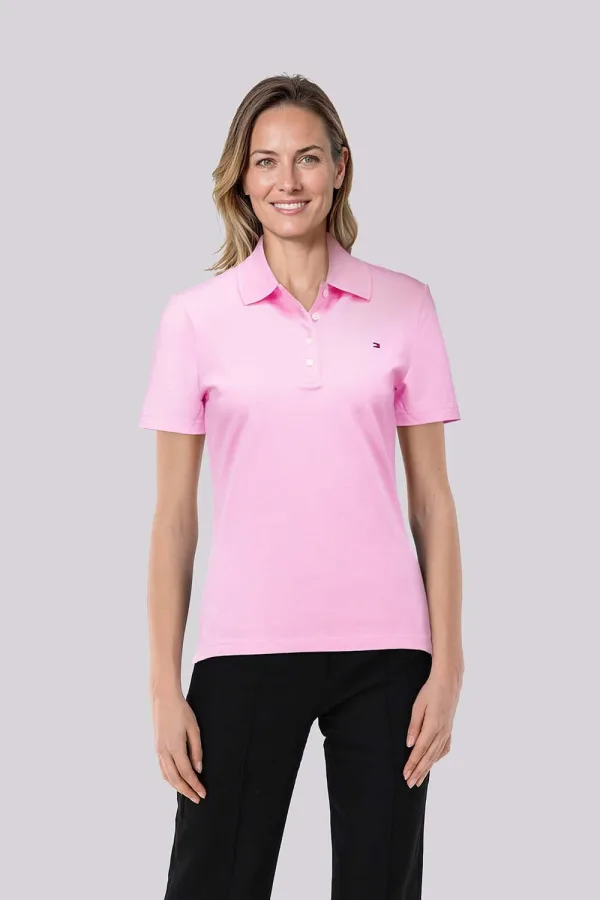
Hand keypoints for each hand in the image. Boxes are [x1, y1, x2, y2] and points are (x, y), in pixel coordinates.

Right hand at [152, 688, 206, 802]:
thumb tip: (198, 769)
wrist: (163, 698)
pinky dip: (169, 778)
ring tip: (188, 792)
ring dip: (177, 787)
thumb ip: (196, 750)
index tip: (203, 793)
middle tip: (197, 799)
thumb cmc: (181, 710)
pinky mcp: (156, 747)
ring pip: (166, 776)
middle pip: (175, 779)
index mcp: (175, 747)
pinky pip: (161, 768)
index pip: (186, 773)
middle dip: (187, 791)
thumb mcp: (194, 728)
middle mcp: (164, 752)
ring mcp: (158, 750)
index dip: (195, 785)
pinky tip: (176, 780)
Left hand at [403, 665, 462, 787]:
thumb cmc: (430, 691)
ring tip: (419, 780)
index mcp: (433, 726)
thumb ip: (414, 726)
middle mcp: (442, 732)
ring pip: (436, 755)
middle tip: (409, 784)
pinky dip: (437, 758)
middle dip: (418, 771)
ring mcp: (447, 731)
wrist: (448, 682)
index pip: (420, 750)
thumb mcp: (418, 706)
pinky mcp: (449, 729)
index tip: (405, 775)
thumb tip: (409, 745)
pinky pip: (444, 748)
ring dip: (427, 768)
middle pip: (428, 757)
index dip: (412, 764)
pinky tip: (433, 762)